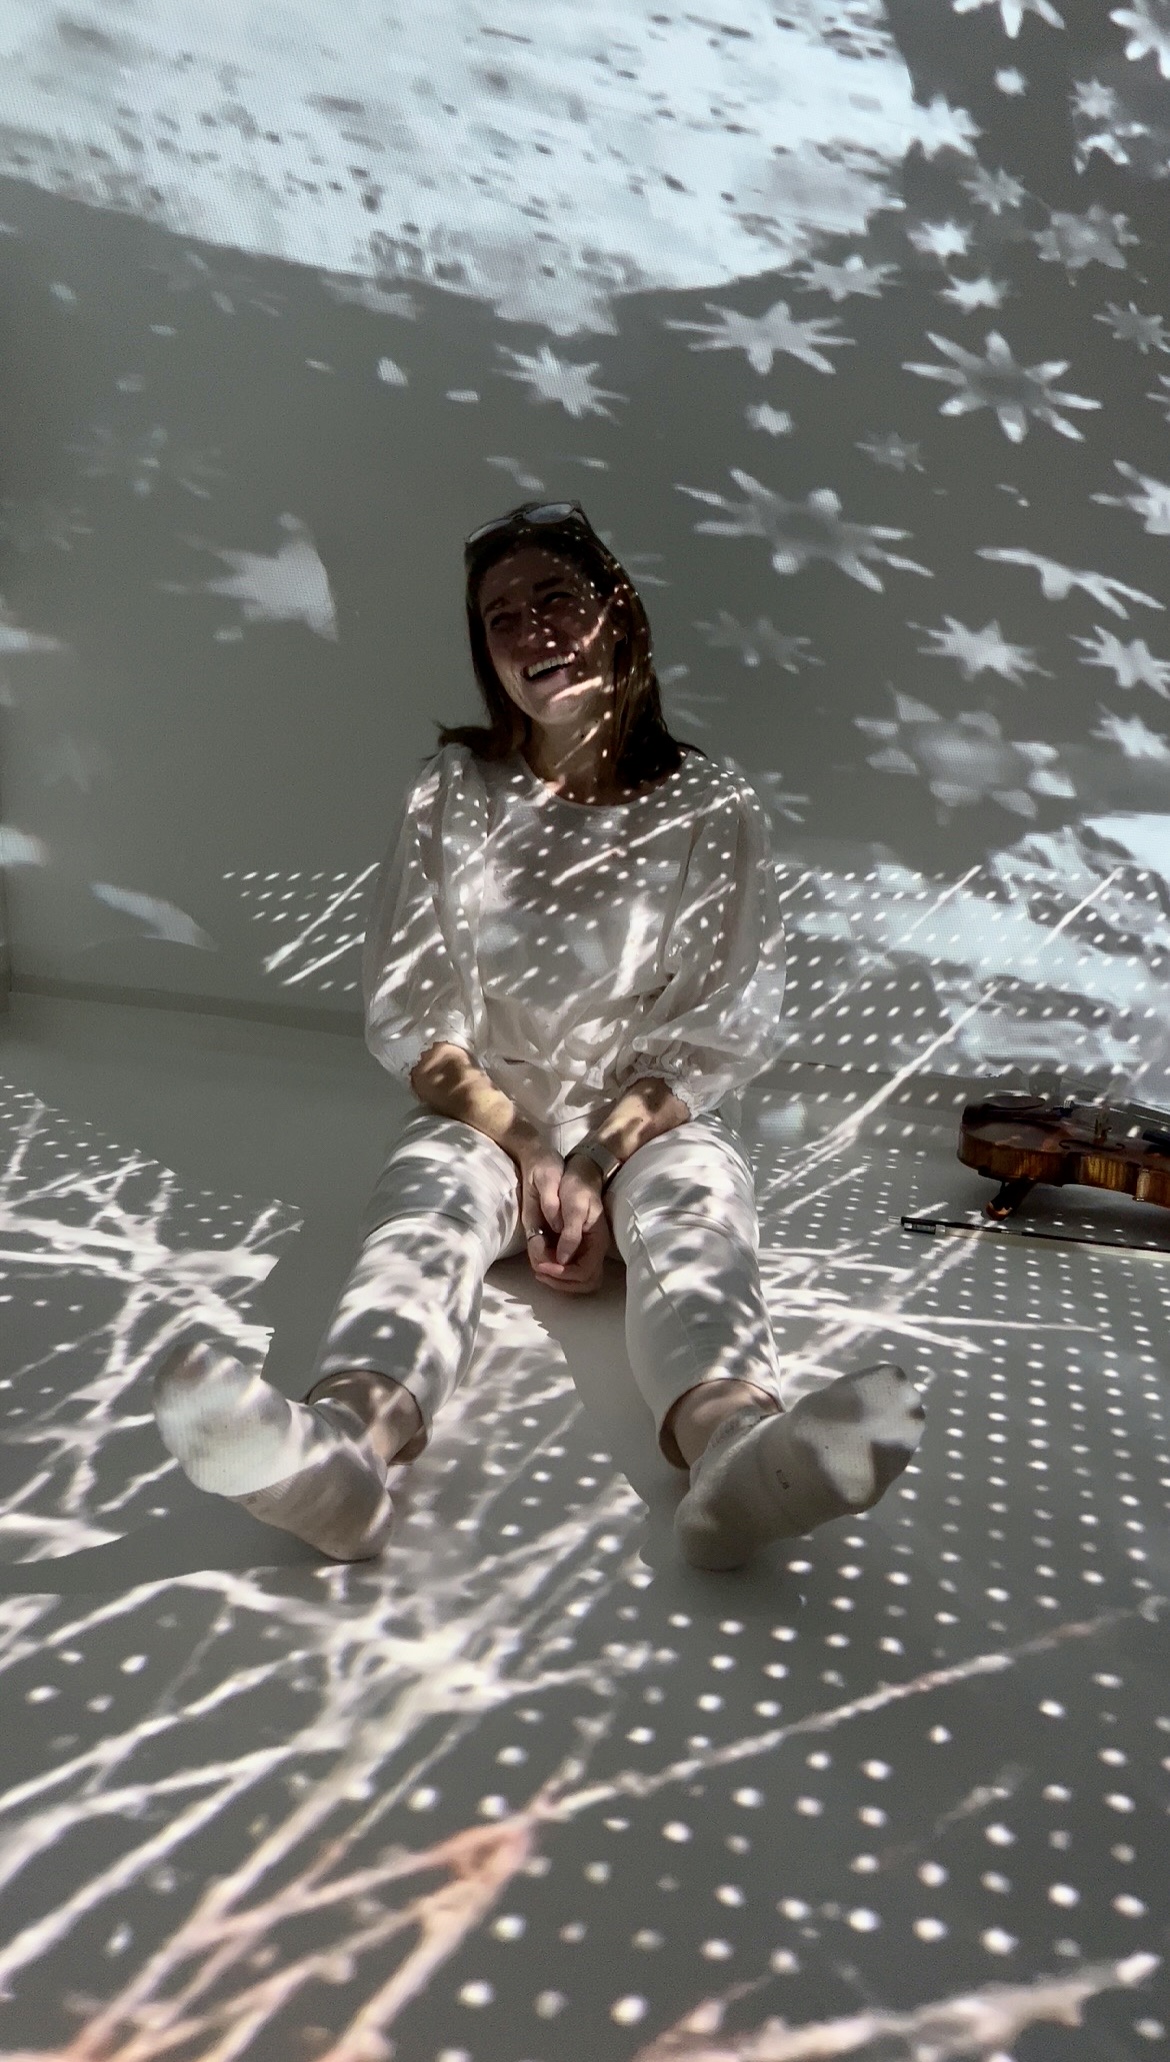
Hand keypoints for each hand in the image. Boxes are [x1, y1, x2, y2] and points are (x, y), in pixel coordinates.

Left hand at [517, 1145, 611, 1295]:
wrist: (579, 1173)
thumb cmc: (577, 1186)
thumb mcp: (574, 1205)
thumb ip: (571, 1234)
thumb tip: (563, 1260)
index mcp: (597, 1242)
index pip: (584, 1273)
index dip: (562, 1275)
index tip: (542, 1265)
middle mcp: (594, 1250)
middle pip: (583, 1283)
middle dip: (560, 1281)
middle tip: (540, 1270)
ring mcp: (586, 1250)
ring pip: (577, 1280)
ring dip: (557, 1279)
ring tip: (539, 1266)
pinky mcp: (578, 1247)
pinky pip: (569, 1269)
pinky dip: (555, 1271)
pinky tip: (541, 1259)